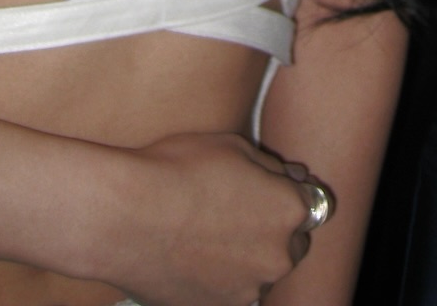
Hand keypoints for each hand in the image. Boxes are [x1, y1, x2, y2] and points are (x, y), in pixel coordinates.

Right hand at [100, 131, 327, 305]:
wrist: (125, 218)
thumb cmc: (177, 170)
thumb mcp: (233, 146)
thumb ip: (271, 168)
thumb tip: (293, 179)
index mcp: (289, 210)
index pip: (312, 204)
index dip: (288, 195)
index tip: (266, 191)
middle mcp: (278, 256)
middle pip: (291, 244)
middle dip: (272, 230)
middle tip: (233, 212)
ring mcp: (248, 289)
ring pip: (259, 271)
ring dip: (246, 257)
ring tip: (205, 233)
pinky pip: (230, 291)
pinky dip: (219, 277)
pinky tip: (192, 255)